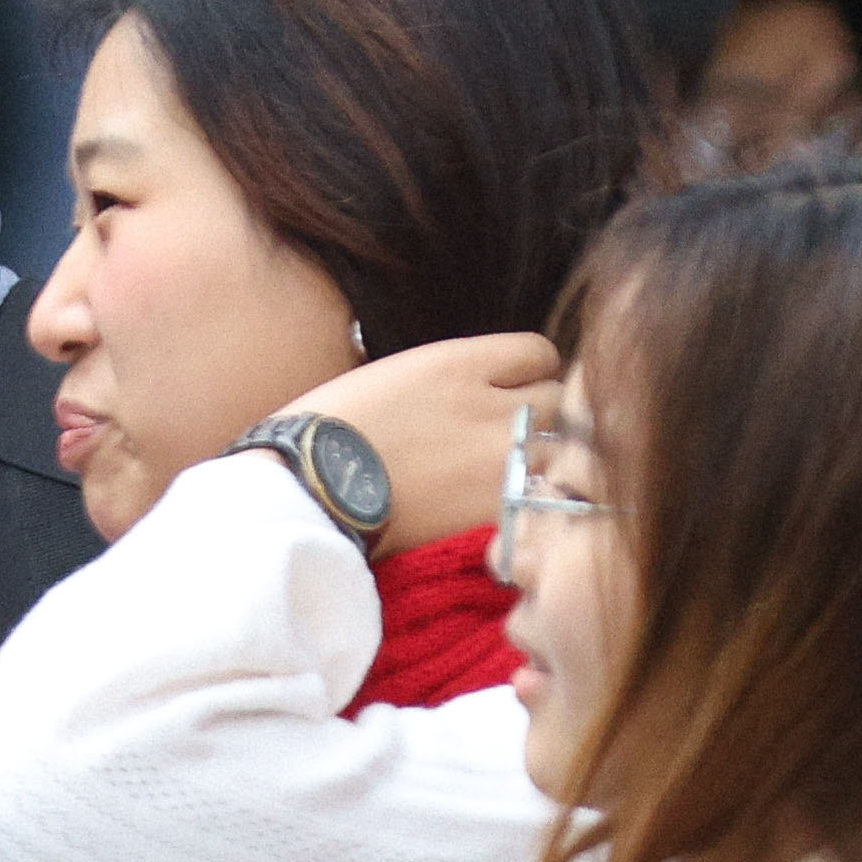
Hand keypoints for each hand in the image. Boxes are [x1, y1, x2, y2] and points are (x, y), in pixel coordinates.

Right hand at [284, 331, 559, 551]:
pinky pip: (537, 495)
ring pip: (558, 450)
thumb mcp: (392, 375)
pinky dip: (526, 497)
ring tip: (507, 472)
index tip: (511, 389)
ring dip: (537, 459)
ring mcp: (496, 460)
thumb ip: (451, 377)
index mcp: (457, 363)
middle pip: (558, 400)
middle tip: (510, 434)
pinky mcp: (492, 509)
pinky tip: (498, 502)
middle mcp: (488, 405)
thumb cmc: (328, 429)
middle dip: (539, 414)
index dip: (527, 372)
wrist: (304, 489)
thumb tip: (488, 386)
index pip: (538, 353)